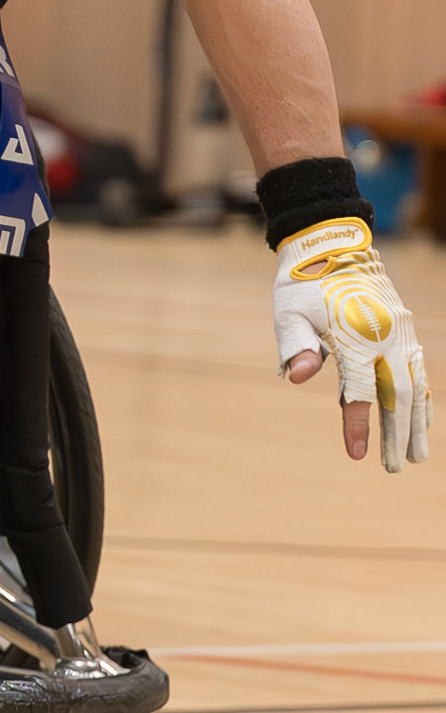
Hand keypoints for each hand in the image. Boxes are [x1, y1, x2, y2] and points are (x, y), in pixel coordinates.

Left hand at [275, 219, 430, 469]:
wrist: (330, 245)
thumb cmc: (301, 284)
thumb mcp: (288, 313)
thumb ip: (296, 347)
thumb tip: (297, 379)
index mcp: (354, 337)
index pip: (360, 392)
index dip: (358, 425)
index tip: (358, 455)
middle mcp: (385, 337)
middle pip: (397, 396)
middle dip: (397, 434)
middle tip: (395, 468)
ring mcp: (399, 333)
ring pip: (416, 386)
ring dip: (417, 422)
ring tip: (417, 455)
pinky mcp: (404, 329)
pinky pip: (418, 370)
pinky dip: (423, 397)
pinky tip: (423, 418)